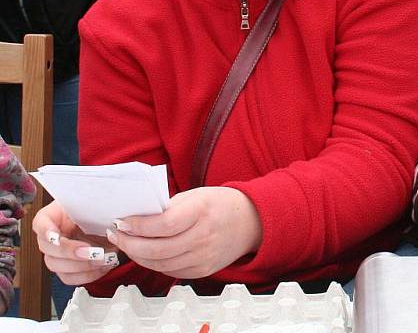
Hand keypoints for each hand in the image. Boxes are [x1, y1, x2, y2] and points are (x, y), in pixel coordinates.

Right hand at [32, 201, 116, 285]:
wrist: (110, 222)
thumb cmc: (99, 209)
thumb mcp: (95, 202)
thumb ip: (93, 206)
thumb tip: (105, 213)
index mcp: (53, 216)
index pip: (41, 223)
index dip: (47, 231)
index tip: (57, 236)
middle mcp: (51, 236)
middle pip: (48, 249)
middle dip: (70, 252)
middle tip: (92, 251)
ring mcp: (57, 254)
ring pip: (57, 266)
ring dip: (80, 266)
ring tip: (102, 260)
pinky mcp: (68, 268)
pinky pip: (70, 278)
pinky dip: (87, 275)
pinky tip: (103, 267)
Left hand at [106, 187, 261, 278]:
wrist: (250, 221)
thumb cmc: (220, 204)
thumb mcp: (195, 195)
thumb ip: (168, 207)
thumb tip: (136, 218)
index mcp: (201, 211)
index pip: (163, 224)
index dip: (138, 226)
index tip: (122, 221)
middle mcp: (204, 236)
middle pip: (158, 249)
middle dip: (130, 243)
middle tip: (116, 234)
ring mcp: (204, 256)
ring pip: (160, 264)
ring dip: (137, 255)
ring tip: (126, 243)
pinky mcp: (202, 270)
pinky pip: (170, 271)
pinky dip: (153, 263)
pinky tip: (145, 253)